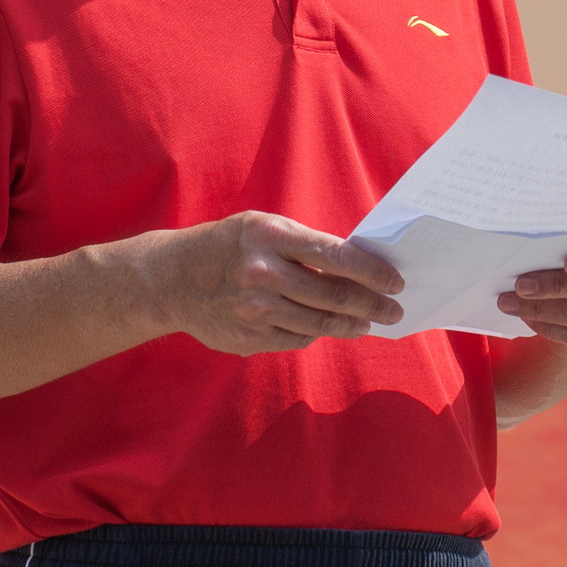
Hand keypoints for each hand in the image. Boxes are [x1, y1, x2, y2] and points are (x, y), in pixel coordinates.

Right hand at [132, 211, 403, 354]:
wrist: (170, 278)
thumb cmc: (228, 245)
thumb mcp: (263, 228)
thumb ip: (306, 246)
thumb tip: (358, 268)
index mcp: (271, 237)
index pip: (337, 256)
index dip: (372, 272)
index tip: (395, 282)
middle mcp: (263, 274)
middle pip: (334, 295)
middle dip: (372, 305)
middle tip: (394, 311)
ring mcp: (254, 310)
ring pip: (319, 323)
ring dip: (351, 324)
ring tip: (367, 323)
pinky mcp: (248, 339)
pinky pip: (296, 339)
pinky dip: (316, 332)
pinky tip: (327, 327)